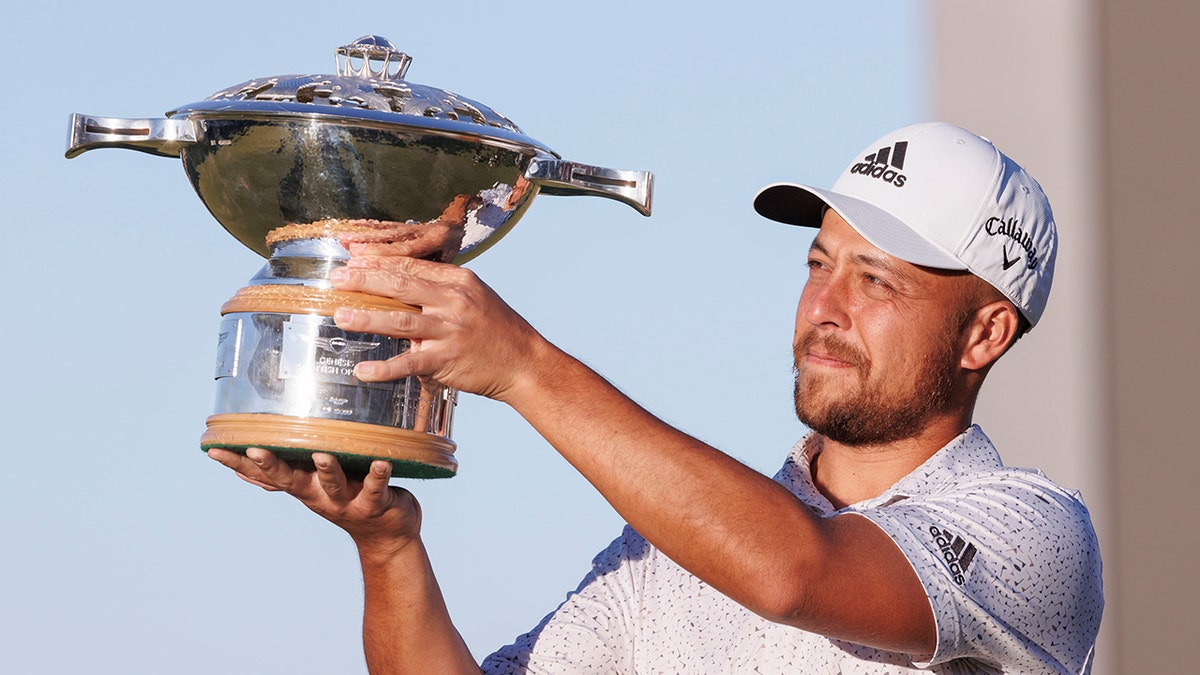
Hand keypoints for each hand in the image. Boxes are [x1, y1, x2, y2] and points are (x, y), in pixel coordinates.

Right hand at [206, 447, 420, 556]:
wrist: (386, 538)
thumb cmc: (347, 500)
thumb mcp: (312, 489)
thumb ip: (288, 475)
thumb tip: (247, 462)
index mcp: (302, 487)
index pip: (264, 475)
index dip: (239, 464)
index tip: (214, 450)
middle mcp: (319, 496)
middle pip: (291, 481)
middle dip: (272, 466)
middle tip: (255, 449)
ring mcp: (347, 502)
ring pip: (334, 484)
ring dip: (327, 470)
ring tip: (321, 455)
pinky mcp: (375, 503)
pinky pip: (377, 488)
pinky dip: (379, 475)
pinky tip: (382, 462)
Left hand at [328, 251, 552, 403]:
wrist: (524, 363)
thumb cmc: (495, 330)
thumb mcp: (474, 297)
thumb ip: (440, 289)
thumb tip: (399, 280)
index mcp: (458, 281)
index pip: (411, 267)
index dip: (378, 263)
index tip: (353, 260)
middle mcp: (454, 301)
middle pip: (400, 286)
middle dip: (364, 280)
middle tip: (336, 278)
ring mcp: (450, 330)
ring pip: (400, 321)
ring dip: (366, 318)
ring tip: (340, 317)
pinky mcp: (447, 359)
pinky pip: (410, 363)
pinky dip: (384, 368)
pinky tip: (363, 370)